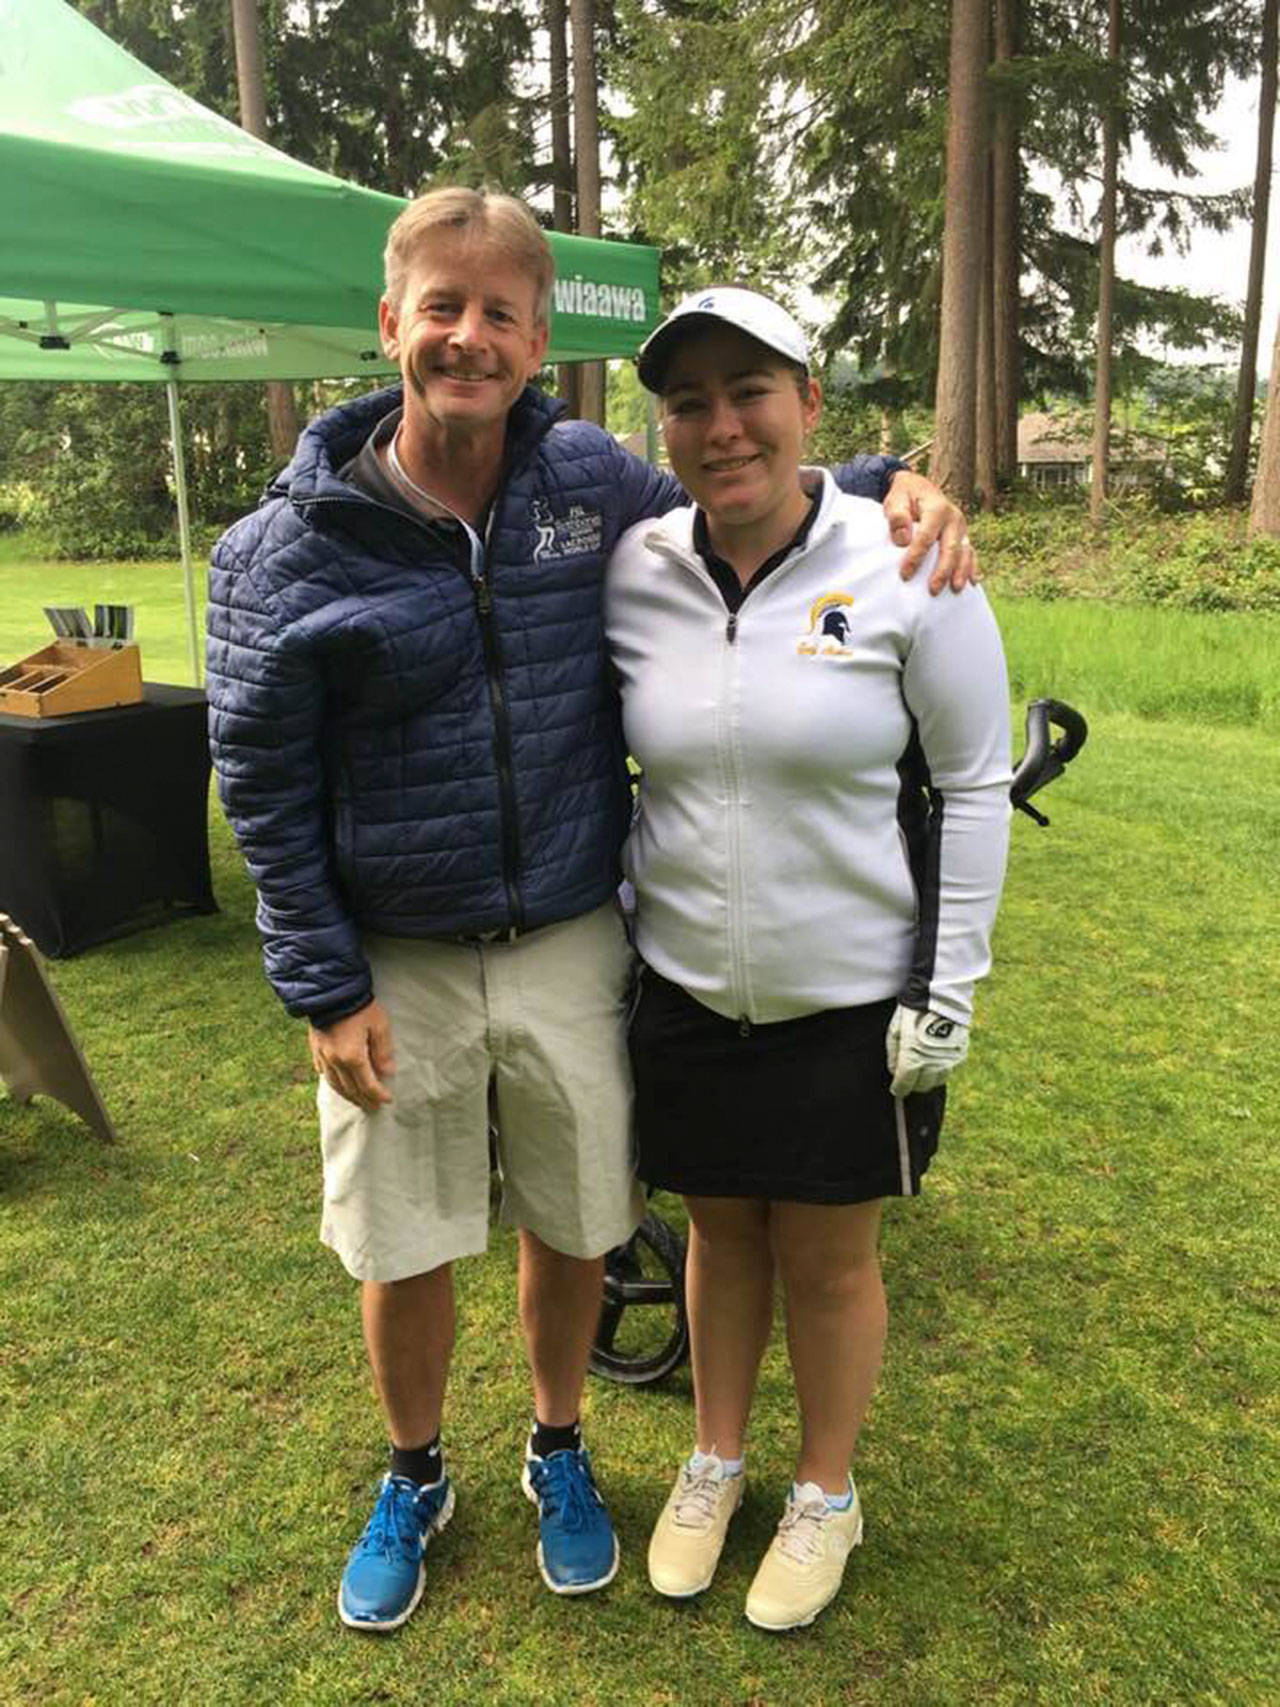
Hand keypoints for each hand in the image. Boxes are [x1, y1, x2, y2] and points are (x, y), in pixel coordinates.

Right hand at [309, 1000, 395, 1110]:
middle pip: (350, 1089)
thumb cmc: (359, 1006)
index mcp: (352, 1057)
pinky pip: (322, 1071)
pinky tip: (337, 1082)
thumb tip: (387, 1073)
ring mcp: (323, 1055)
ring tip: (357, 1100)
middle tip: (373, 1107)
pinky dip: (332, 1080)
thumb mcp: (379, 1026)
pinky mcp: (315, 1047)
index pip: (367, 1085)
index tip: (387, 1100)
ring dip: (347, 1095)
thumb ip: (383, 1051)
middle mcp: (335, 1061)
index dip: (378, 1095)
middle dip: (363, 1100)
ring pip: (334, 1084)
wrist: (331, 989)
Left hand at [884, 470, 977, 593]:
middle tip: (933, 590)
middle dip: (942, 571)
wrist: (919, 488)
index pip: (926, 537)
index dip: (916, 557)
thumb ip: (897, 517)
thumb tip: (903, 540)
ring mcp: (961, 528)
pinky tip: (973, 582)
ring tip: (955, 590)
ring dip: (961, 572)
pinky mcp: (963, 536)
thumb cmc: (905, 497)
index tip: (904, 575)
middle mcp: (953, 518)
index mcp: (937, 508)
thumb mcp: (895, 500)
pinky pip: (971, 553)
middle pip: (950, 548)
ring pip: (964, 552)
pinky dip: (972, 567)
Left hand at [886, 1004, 968, 1097]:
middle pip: (922, 1086)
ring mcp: (948, 1060)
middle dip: (913, 1083)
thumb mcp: (895, 1030)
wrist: (940, 996)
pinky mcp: (960, 1054)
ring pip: (937, 1081)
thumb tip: (894, 1072)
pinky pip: (950, 1070)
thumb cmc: (913, 1011)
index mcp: (913, 1058)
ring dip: (928, 1078)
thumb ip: (893, 1054)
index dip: (899, 1089)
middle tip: (909, 1076)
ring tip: (923, 1069)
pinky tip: (936, 1059)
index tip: (897, 1089)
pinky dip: (942, 1068)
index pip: (905, 1084)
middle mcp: (932, 1063)